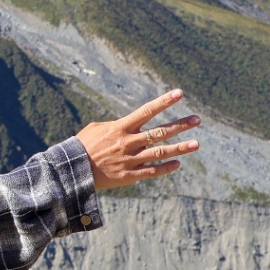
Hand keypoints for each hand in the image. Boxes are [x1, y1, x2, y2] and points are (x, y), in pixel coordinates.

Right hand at [75, 89, 200, 190]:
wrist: (72, 169)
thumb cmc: (82, 146)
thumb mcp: (95, 129)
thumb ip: (115, 126)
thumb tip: (128, 124)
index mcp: (120, 127)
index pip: (146, 110)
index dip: (164, 101)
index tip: (179, 93)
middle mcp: (128, 142)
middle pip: (159, 132)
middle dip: (180, 125)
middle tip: (197, 120)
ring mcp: (130, 159)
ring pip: (160, 152)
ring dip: (180, 148)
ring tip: (196, 144)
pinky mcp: (129, 175)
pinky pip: (152, 171)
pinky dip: (166, 168)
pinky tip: (178, 164)